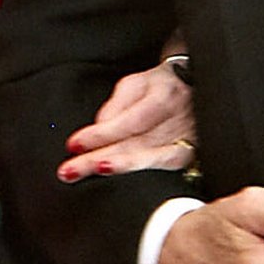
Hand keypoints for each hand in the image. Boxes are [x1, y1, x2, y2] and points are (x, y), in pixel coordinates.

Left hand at [57, 61, 195, 180]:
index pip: (128, 122)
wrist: (194, 89)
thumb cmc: (160, 86)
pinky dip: (140, 171)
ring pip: (146, 159)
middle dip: (98, 159)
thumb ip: (117, 105)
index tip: (74, 145)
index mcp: (163, 98)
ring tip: (91, 172)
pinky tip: (122, 180)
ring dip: (117, 169)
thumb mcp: (136, 83)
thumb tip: (99, 128)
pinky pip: (162, 167)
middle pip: (133, 145)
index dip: (101, 136)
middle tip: (69, 170)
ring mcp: (184, 141)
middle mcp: (176, 122)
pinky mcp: (187, 155)